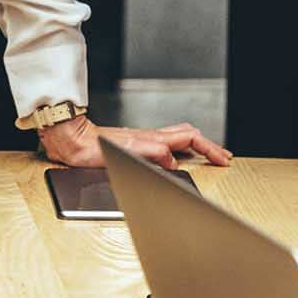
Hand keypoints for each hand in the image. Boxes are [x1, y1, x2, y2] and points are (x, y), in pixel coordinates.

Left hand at [39, 113, 234, 169]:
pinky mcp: (135, 147)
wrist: (74, 143)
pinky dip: (179, 150)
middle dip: (209, 146)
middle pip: (189, 135)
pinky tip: (176, 158)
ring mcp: (144, 141)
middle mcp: (151, 138)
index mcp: (154, 138)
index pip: (191, 140)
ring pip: (178, 138)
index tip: (223, 160)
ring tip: (206, 155)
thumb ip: (154, 155)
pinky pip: (165, 146)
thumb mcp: (128, 154)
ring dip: (197, 146)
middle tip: (221, 157)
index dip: (210, 149)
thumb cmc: (94, 149)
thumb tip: (173, 162)